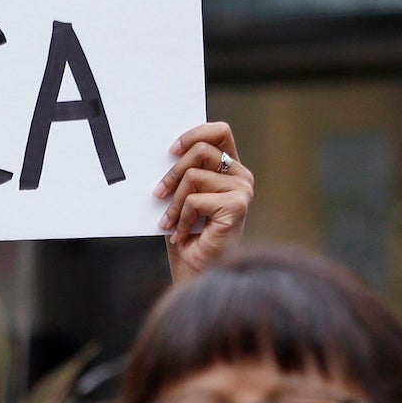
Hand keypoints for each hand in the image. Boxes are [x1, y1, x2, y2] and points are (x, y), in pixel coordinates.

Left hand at [153, 122, 252, 282]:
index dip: (193, 134)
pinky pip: (194, 199)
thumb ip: (182, 172)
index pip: (219, 132)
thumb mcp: (181, 196)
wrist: (196, 270)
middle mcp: (241, 176)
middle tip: (158, 194)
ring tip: (171, 222)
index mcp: (230, 169)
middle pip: (201, 149)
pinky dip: (180, 218)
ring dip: (173, 203)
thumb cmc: (188, 235)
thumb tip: (164, 153)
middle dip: (172, 173)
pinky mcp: (237, 206)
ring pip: (193, 175)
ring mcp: (242, 191)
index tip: (171, 151)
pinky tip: (181, 234)